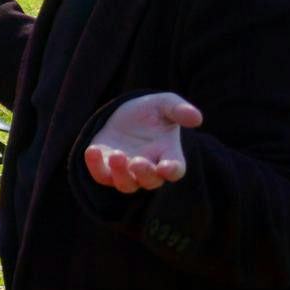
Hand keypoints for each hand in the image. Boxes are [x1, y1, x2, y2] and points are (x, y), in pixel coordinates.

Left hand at [84, 93, 199, 192]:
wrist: (123, 113)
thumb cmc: (151, 111)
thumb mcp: (165, 104)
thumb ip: (179, 110)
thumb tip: (197, 118)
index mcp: (169, 155)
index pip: (175, 170)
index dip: (172, 171)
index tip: (165, 167)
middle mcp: (149, 168)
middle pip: (149, 182)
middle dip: (144, 174)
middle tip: (137, 161)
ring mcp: (126, 171)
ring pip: (125, 185)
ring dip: (120, 174)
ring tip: (116, 155)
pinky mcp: (105, 168)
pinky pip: (101, 175)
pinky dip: (96, 167)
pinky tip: (92, 150)